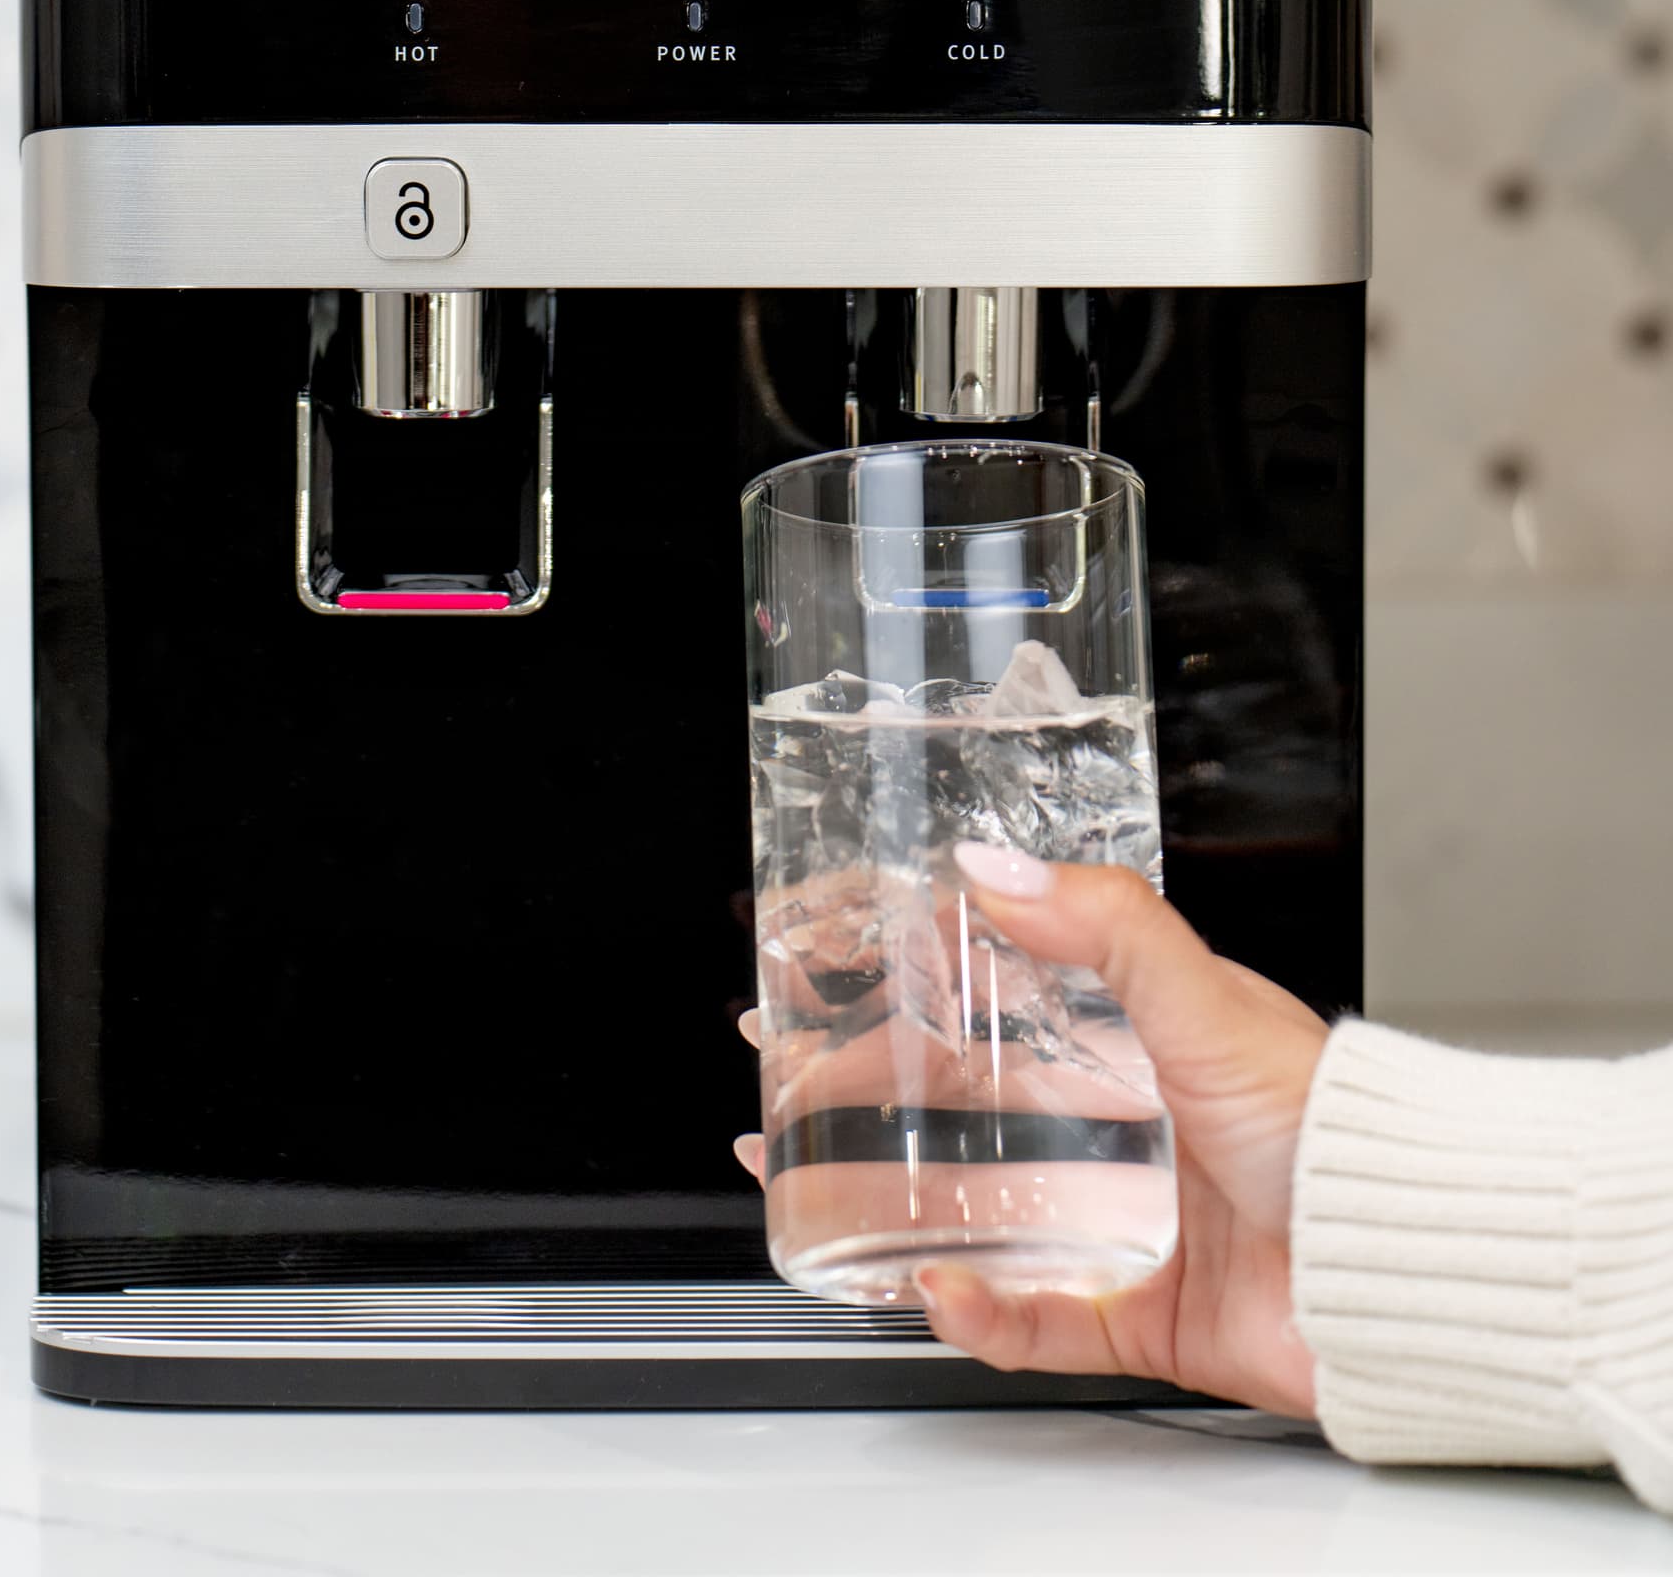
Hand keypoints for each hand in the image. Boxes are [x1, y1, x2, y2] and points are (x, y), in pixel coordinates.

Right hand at [735, 847, 1326, 1416]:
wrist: (1408, 1262)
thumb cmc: (1338, 1126)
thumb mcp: (1208, 996)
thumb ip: (1105, 923)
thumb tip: (992, 867)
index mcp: (1131, 1040)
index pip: (990, 998)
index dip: (901, 983)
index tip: (822, 964)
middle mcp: (1118, 1128)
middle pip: (957, 1108)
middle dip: (857, 1096)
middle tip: (776, 1086)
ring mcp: (1121, 1222)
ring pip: (973, 1215)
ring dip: (886, 1207)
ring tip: (814, 1194)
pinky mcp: (1136, 1313)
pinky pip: (1031, 1318)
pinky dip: (976, 1312)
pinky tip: (939, 1289)